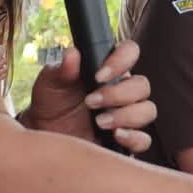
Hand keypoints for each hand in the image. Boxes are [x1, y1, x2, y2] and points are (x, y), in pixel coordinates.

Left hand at [21, 42, 155, 153]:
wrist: (45, 134)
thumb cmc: (51, 103)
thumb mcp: (50, 84)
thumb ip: (62, 69)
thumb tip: (72, 53)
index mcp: (109, 70)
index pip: (130, 52)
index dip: (121, 60)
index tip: (98, 75)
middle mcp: (123, 91)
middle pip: (142, 85)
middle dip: (118, 94)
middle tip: (91, 102)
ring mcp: (127, 116)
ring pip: (147, 110)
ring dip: (126, 116)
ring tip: (99, 122)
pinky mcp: (126, 140)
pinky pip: (144, 139)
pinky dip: (133, 138)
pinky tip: (115, 136)